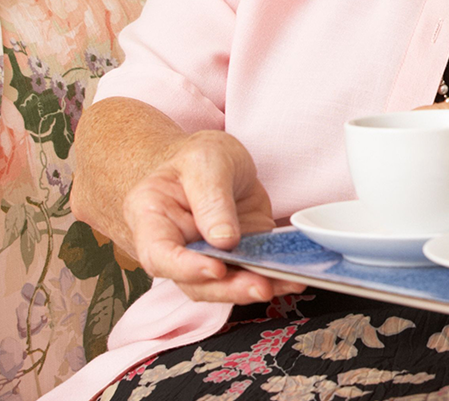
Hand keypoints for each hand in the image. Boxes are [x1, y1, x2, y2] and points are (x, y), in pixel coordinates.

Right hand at [125, 130, 304, 303]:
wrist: (214, 160)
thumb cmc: (197, 159)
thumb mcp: (205, 162)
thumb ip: (211, 199)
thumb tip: (224, 241)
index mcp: (154, 221)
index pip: (159, 256)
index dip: (184, 268)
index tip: (215, 268)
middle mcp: (177, 248)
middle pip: (194, 282)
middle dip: (228, 289)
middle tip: (261, 286)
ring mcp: (207, 256)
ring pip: (223, 286)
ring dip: (252, 289)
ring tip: (286, 284)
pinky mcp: (237, 255)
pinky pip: (250, 273)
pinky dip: (273, 279)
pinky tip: (294, 279)